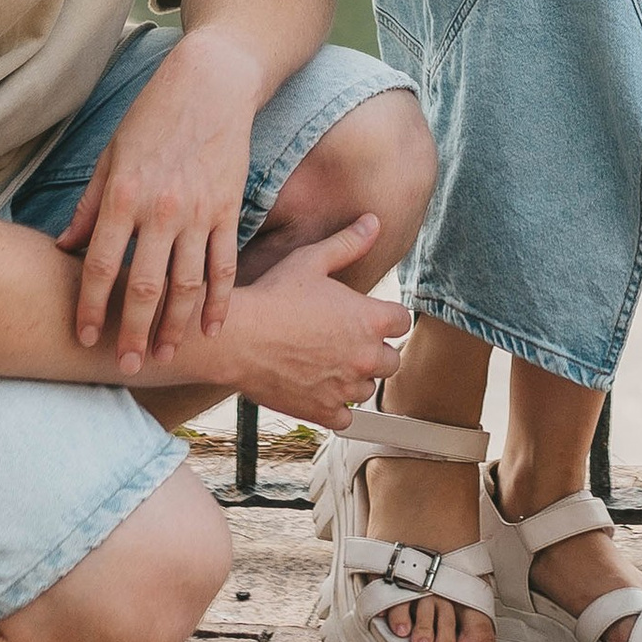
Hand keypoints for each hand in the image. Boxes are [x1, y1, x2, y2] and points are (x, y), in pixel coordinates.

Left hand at [60, 33, 261, 372]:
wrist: (211, 84)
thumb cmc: (153, 117)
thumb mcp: (110, 155)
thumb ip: (89, 206)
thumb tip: (64, 248)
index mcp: (124, 196)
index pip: (103, 266)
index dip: (92, 307)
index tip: (84, 338)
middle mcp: (161, 210)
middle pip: (146, 286)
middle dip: (132, 331)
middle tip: (124, 364)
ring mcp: (199, 213)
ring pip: (188, 285)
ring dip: (175, 327)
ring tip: (164, 356)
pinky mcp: (228, 210)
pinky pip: (224, 266)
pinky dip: (220, 302)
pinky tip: (212, 329)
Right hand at [230, 216, 411, 427]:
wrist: (239, 338)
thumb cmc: (273, 297)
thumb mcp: (311, 261)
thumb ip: (348, 243)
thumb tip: (373, 222)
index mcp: (370, 320)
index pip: (402, 322)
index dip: (387, 318)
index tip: (369, 318)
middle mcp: (365, 356)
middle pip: (391, 361)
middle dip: (375, 352)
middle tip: (348, 343)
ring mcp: (345, 387)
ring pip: (368, 390)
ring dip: (355, 379)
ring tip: (330, 365)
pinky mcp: (323, 411)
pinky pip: (346, 419)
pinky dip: (336, 409)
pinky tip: (320, 392)